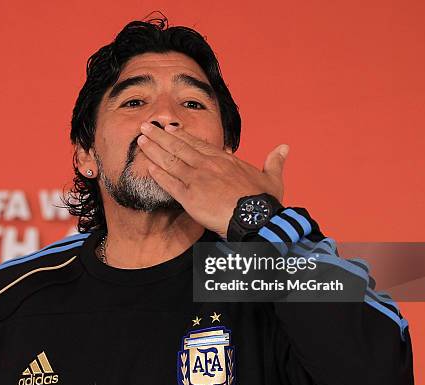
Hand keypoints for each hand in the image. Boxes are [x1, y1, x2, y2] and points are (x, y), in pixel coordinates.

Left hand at [137, 122, 287, 236]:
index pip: (198, 144)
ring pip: (171, 161)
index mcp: (225, 160)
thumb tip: (284, 148)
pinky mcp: (189, 197)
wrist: (256, 218)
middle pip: (179, 147)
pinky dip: (158, 175)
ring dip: (154, 150)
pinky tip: (147, 168)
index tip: (170, 129)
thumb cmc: (265, 201)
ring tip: (140, 141)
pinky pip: (169, 184)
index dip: (182, 136)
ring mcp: (197, 179)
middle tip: (145, 127)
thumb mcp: (272, 178)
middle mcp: (208, 165)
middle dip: (160, 137)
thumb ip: (274, 161)